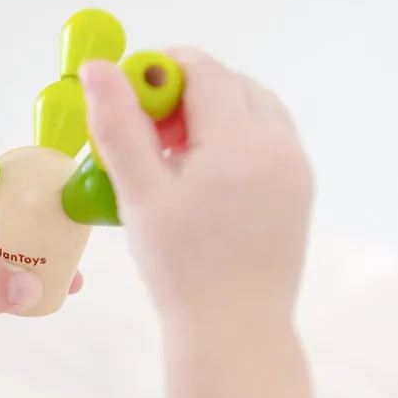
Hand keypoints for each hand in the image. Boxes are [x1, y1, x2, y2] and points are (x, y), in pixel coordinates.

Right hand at [80, 50, 312, 330]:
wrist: (234, 331)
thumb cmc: (180, 266)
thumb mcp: (140, 193)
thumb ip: (119, 124)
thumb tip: (98, 67)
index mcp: (241, 140)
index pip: (202, 70)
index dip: (159, 72)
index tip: (126, 102)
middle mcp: (279, 144)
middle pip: (230, 84)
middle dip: (184, 94)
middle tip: (145, 136)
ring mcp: (295, 167)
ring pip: (253, 108)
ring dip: (212, 113)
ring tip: (173, 158)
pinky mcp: (299, 190)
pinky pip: (267, 139)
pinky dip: (234, 139)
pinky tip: (202, 179)